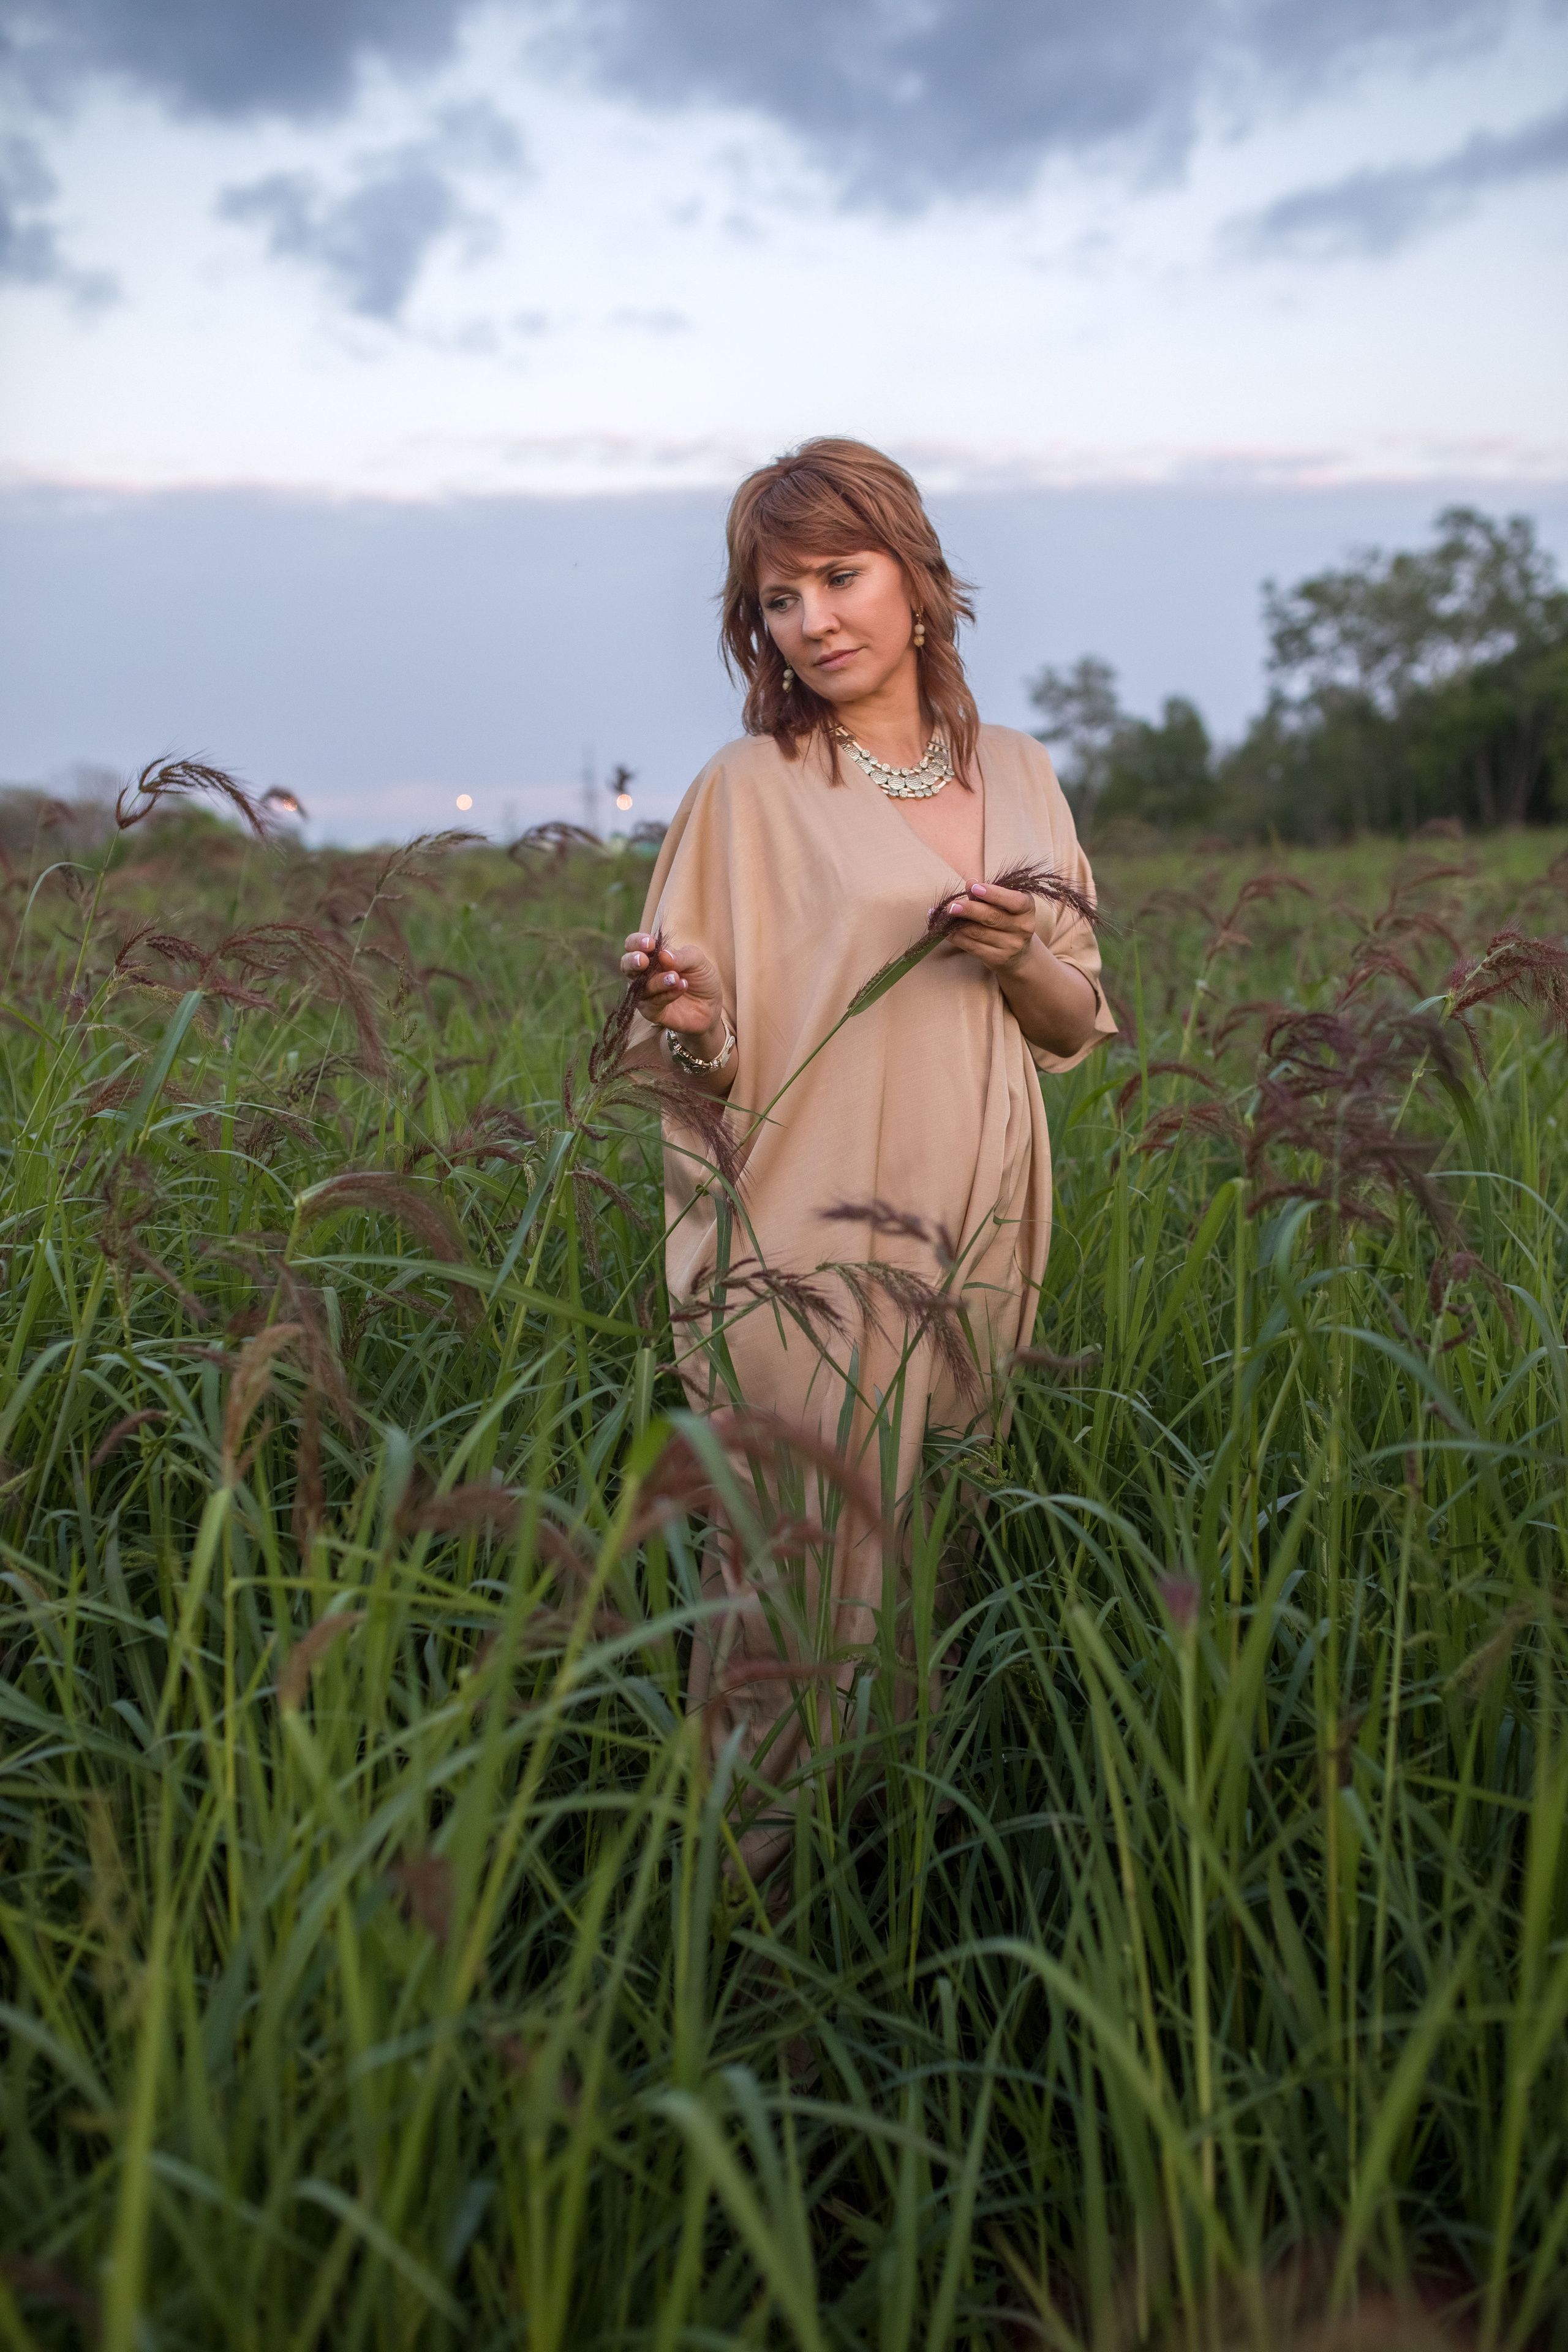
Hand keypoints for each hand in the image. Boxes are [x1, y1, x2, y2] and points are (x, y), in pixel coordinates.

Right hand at [620, 933, 725, 1051]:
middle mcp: (643, 975)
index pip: (633, 945)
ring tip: (675, 977)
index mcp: (651, 956)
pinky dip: (667, 995)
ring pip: (641, 987)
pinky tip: (681, 987)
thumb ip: (681, 956)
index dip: (637, 942)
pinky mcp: (653, 1012)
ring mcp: (646, 994)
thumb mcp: (697, 961)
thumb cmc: (700, 978)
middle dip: (633, 962)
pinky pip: (654, 1004)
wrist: (712, 1005)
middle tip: (643, 961)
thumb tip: (663, 955)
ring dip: (658, 981)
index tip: (650, 943)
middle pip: (626, 965)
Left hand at [941, 881, 1038, 974]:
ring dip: (957, 924)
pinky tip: (946, 930)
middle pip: (992, 917)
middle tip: (951, 905)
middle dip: (969, 910)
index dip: (994, 894)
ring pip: (978, 933)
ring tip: (943, 915)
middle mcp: (1023, 927)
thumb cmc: (1008, 919)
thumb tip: (969, 883)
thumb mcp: (1005, 904)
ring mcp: (1011, 945)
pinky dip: (956, 937)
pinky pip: (972, 946)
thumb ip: (988, 894)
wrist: (1019, 954)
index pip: (1014, 901)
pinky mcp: (997, 959)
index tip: (974, 888)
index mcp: (1027, 908)